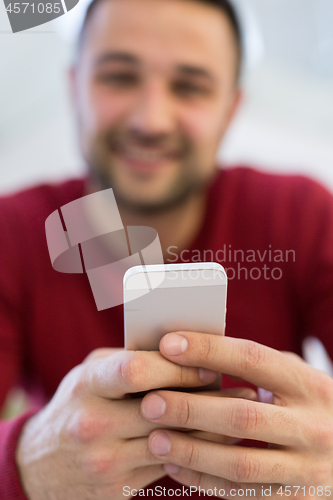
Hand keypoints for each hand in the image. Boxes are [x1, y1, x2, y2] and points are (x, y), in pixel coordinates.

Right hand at [15, 346, 253, 499]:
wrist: (40, 465)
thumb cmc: (76, 404)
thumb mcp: (92, 373)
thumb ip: (130, 360)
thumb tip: (184, 350)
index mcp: (88, 385)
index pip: (137, 369)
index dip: (177, 367)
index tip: (209, 365)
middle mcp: (92, 424)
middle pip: (164, 409)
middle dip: (207, 398)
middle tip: (243, 389)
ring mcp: (104, 461)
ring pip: (175, 443)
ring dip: (213, 428)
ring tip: (241, 413)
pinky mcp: (117, 488)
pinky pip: (168, 467)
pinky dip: (196, 452)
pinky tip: (217, 440)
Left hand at [141, 332, 332, 498]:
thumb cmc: (312, 407)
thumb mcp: (299, 379)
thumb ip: (261, 366)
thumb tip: (198, 348)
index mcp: (309, 384)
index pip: (253, 359)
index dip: (209, 350)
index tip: (169, 345)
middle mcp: (313, 426)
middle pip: (242, 416)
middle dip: (190, 408)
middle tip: (150, 402)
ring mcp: (308, 468)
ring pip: (240, 463)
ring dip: (192, 451)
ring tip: (154, 438)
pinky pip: (243, 494)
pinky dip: (204, 481)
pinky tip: (174, 467)